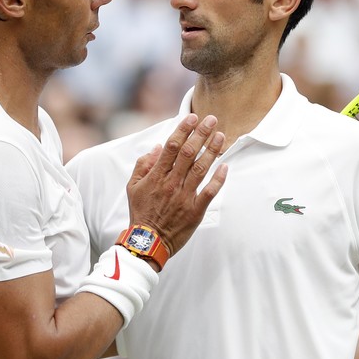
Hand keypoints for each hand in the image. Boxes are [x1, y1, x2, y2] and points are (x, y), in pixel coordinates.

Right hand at [125, 114, 226, 259]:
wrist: (147, 241)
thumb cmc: (141, 212)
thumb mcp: (133, 187)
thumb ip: (143, 165)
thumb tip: (156, 147)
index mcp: (156, 176)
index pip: (171, 147)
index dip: (183, 130)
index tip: (192, 117)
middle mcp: (171, 183)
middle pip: (189, 153)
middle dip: (201, 134)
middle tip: (211, 119)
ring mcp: (184, 196)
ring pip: (201, 169)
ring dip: (211, 150)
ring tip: (220, 135)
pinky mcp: (195, 210)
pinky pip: (209, 192)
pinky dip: (218, 179)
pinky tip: (225, 166)